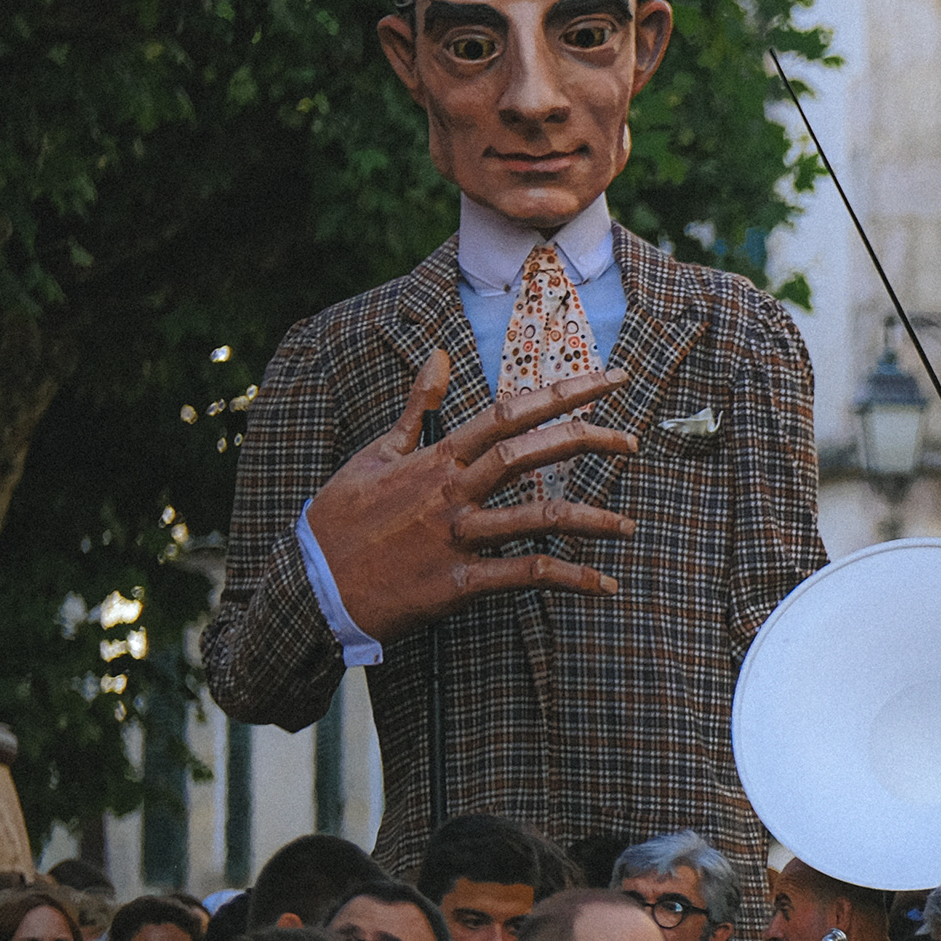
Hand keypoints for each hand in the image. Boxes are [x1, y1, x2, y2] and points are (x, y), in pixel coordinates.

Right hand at [302, 352, 638, 639]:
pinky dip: (570, 579)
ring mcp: (456, 537)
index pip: (507, 413)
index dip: (562, 394)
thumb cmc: (340, 520)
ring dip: (591, 519)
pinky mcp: (457, 583)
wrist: (308, 586)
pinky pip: (524, 577)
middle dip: (587, 440)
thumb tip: (438, 354)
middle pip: (527, 454)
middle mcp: (450, 492)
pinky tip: (604, 583)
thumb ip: (415, 407)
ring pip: (535, 518)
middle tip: (632, 440)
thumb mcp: (374, 455)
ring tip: (628, 525)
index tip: (609, 380)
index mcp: (435, 459)